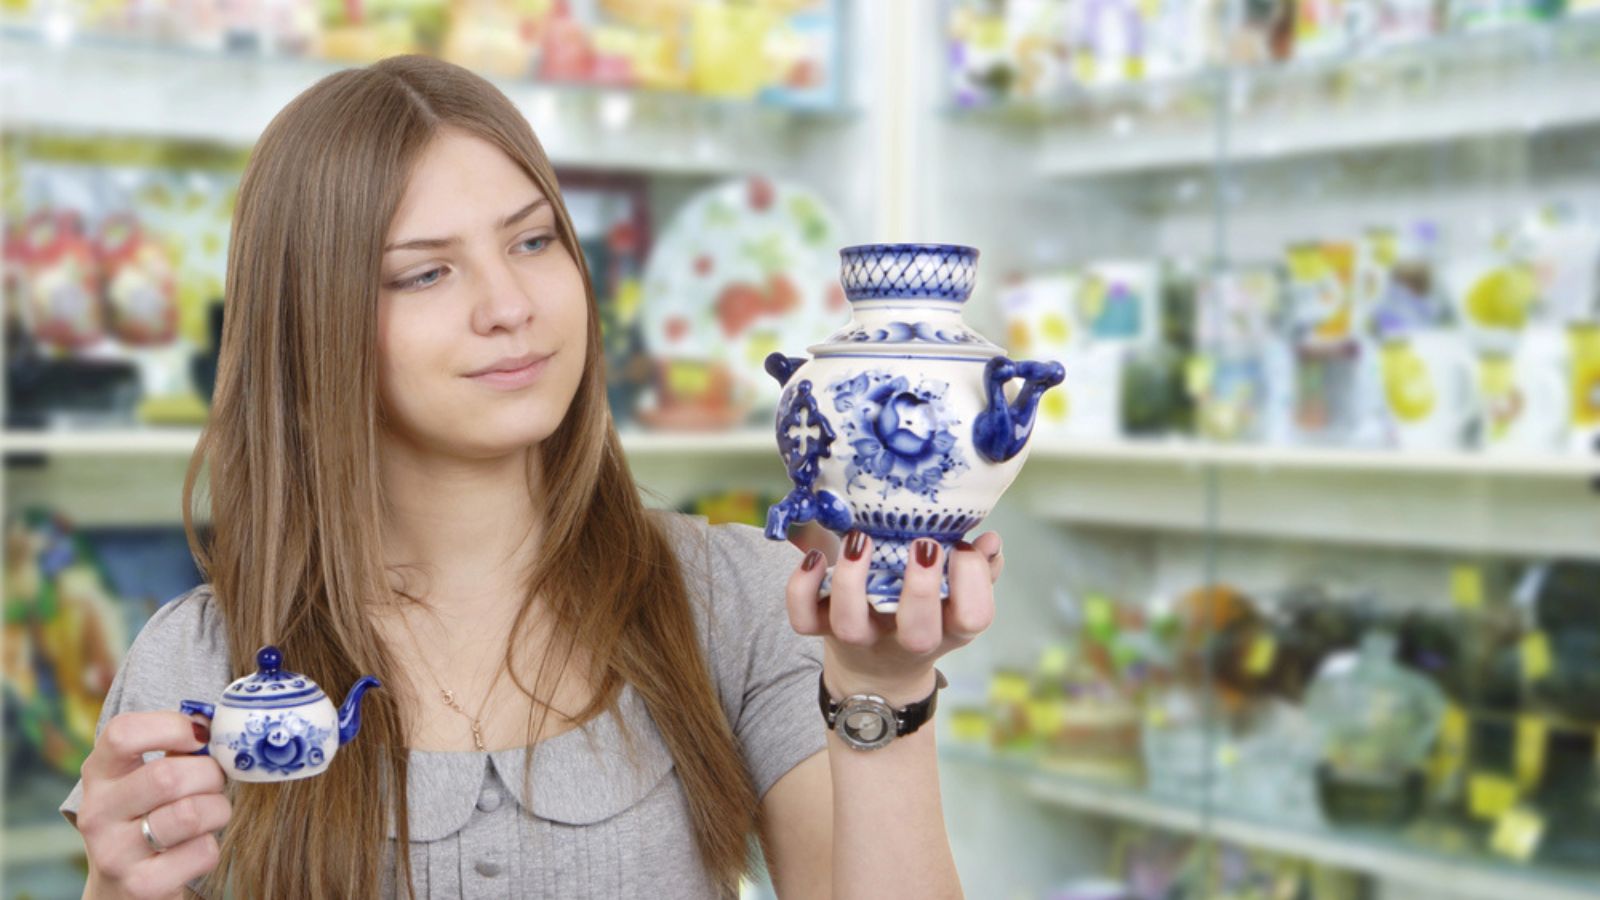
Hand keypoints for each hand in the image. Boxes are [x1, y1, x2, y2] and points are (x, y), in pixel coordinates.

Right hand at [75, 711, 230, 899]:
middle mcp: (97, 812)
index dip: (172, 726)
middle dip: (210, 774)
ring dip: (217, 809)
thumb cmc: (149, 817)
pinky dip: (211, 846)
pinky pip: (202, 851)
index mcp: (99, 774)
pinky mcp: (140, 886)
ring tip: (209, 814)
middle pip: (168, 776)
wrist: (123, 890)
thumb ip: (176, 750)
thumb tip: (218, 724)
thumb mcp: (147, 780)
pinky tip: (194, 849)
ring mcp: (114, 853)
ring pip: (190, 814)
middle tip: (213, 783)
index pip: (123, 734)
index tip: (200, 737)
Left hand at [785, 530, 1003, 704]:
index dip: (973, 583)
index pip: (974, 618)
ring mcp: (860, 639)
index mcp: (947, 628)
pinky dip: (801, 586)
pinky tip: (815, 556)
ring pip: (851, 625)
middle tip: (924, 546)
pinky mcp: (821, 631)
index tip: (963, 547)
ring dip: (853, 580)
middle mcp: (904, 640)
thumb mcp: (954, 601)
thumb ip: (977, 571)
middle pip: (917, 633)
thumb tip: (990, 541)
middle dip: (921, 588)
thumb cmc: (920, 617)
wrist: (875, 671)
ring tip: (861, 539)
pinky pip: (803, 619)